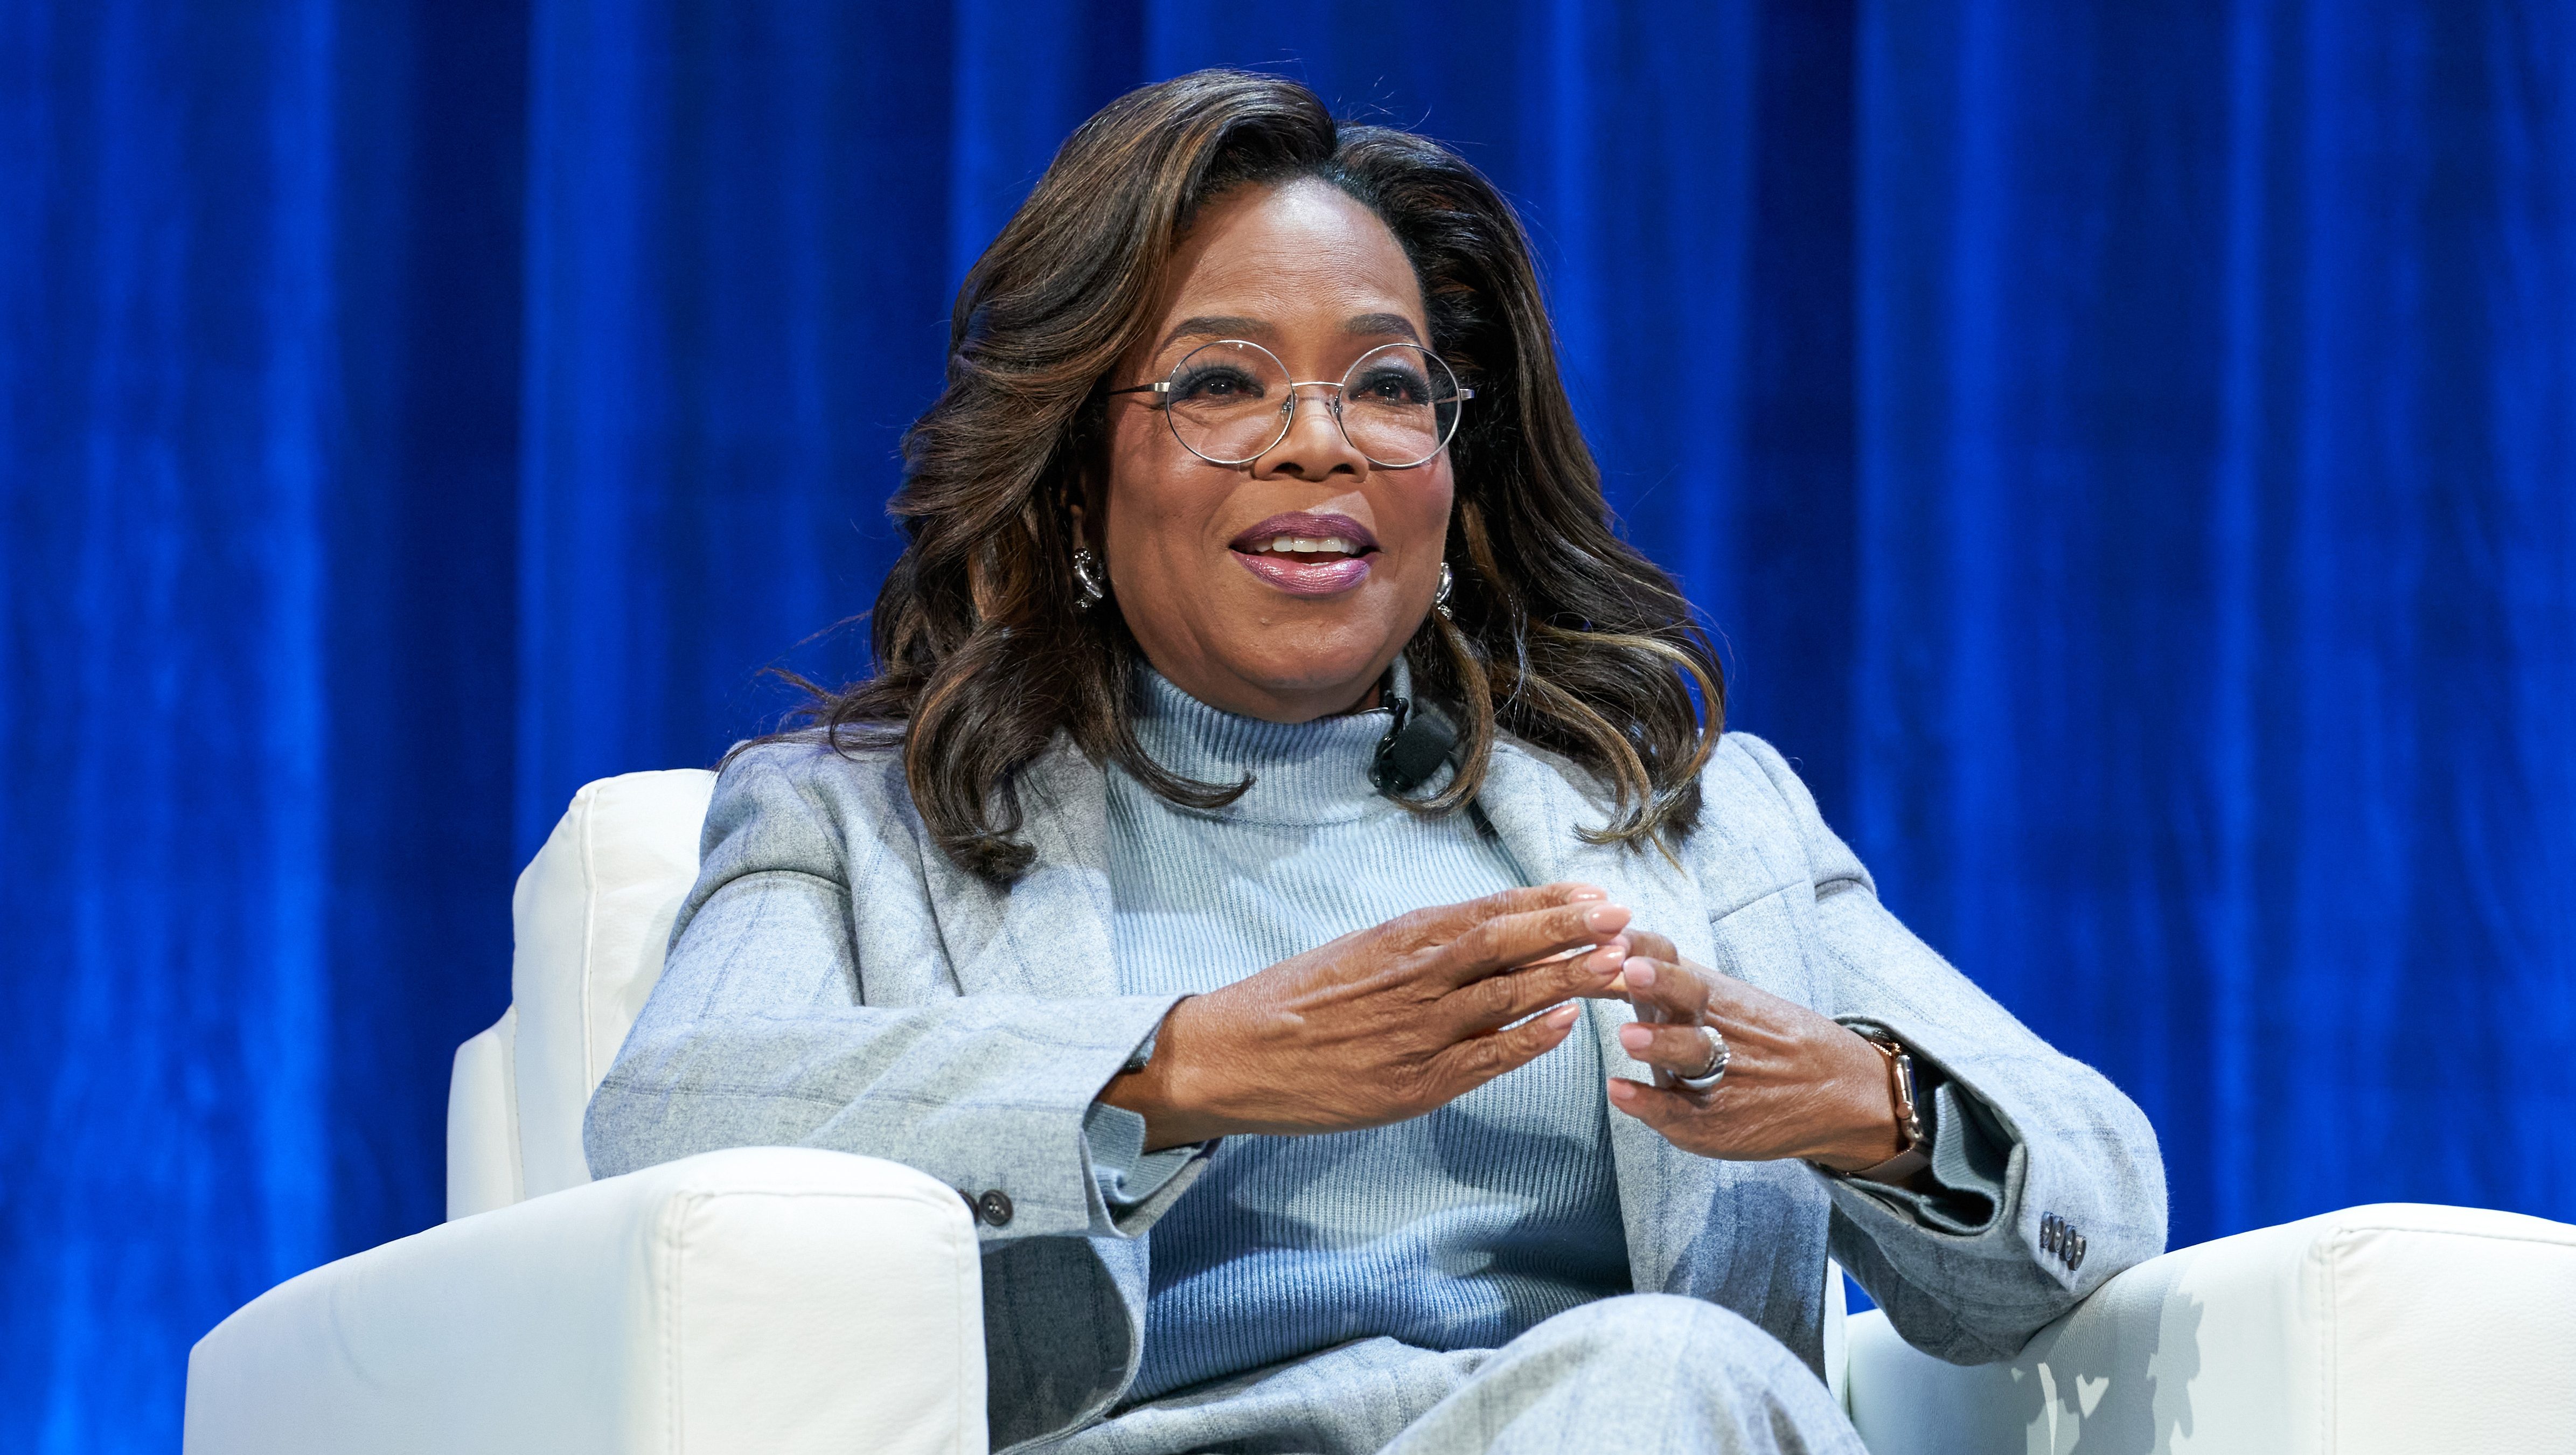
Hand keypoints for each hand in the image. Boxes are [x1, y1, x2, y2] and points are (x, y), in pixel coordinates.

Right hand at [1104, 885, 1632, 1148]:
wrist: (1234, 1056)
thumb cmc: (1293, 1003)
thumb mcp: (1356, 952)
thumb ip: (1418, 947)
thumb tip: (1481, 933)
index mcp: (1400, 940)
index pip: (1489, 913)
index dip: (1549, 904)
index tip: (1596, 894)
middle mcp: (1415, 978)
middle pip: (1509, 945)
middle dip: (1573, 930)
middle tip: (1627, 918)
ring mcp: (1417, 1032)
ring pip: (1508, 996)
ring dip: (1568, 978)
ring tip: (1620, 964)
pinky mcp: (1415, 1084)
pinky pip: (1484, 1057)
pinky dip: (1529, 1038)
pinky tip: (1567, 1024)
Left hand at [1604, 931, 1902, 1172]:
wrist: (1837, 1092)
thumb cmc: (1764, 1040)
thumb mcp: (1725, 1000)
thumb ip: (1669, 977)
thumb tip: (1603, 946)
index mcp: (1708, 993)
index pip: (1671, 958)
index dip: (1645, 946)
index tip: (1617, 935)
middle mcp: (1709, 1028)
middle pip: (1686, 998)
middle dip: (1660, 983)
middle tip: (1632, 972)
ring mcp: (1711, 1076)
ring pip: (1686, 1054)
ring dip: (1658, 1043)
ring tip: (1628, 1035)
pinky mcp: (1710, 1122)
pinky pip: (1676, 1112)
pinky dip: (1647, 1103)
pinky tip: (1620, 1091)